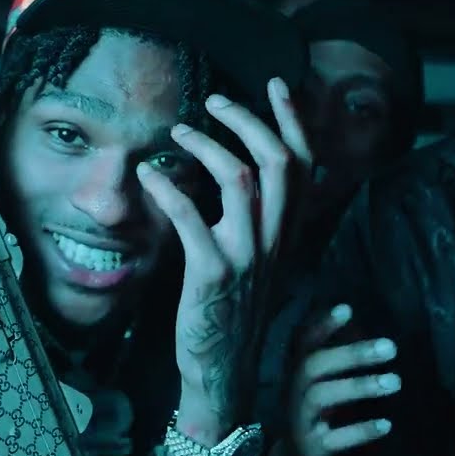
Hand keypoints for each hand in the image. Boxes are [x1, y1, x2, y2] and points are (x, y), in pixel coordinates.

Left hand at [137, 77, 311, 427]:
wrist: (224, 370)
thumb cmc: (233, 312)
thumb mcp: (260, 263)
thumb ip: (260, 220)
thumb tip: (243, 174)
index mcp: (288, 233)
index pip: (304, 164)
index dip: (293, 120)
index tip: (276, 85)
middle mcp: (275, 240)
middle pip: (277, 160)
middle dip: (247, 120)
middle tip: (215, 102)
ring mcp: (246, 256)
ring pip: (239, 178)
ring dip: (207, 145)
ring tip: (180, 132)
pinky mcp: (211, 273)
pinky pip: (192, 216)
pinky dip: (168, 187)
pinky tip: (150, 175)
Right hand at [292, 304, 398, 455]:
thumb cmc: (320, 419)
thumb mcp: (326, 387)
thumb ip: (339, 363)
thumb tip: (362, 327)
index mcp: (299, 375)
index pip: (304, 343)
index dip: (322, 325)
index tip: (347, 308)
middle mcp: (295, 393)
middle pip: (314, 365)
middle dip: (351, 353)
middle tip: (391, 348)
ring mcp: (301, 421)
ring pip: (322, 396)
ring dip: (359, 386)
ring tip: (395, 382)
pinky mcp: (313, 449)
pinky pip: (335, 438)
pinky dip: (361, 430)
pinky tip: (386, 424)